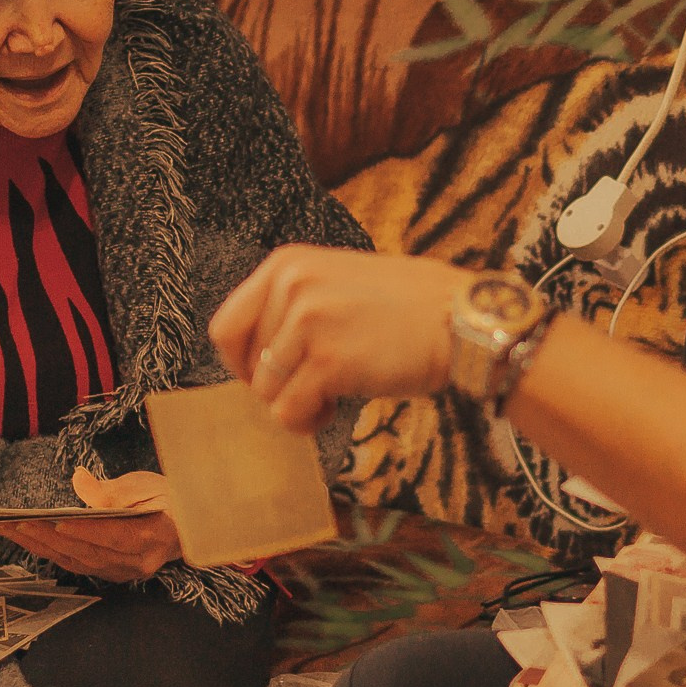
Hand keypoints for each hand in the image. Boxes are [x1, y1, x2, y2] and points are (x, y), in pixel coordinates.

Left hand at [0, 468, 181, 582]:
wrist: (185, 524)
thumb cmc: (166, 499)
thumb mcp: (144, 485)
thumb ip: (110, 490)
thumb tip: (80, 481)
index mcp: (153, 536)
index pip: (112, 535)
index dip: (83, 530)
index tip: (55, 521)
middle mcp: (138, 562)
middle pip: (87, 551)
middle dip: (48, 537)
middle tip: (15, 523)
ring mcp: (124, 572)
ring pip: (77, 561)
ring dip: (41, 546)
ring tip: (10, 530)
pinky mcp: (112, 573)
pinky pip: (77, 564)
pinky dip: (51, 552)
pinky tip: (29, 540)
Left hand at [209, 246, 461, 431]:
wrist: (460, 319)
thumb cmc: (408, 307)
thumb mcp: (336, 280)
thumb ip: (292, 304)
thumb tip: (254, 358)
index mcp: (287, 264)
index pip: (225, 326)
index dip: (241, 362)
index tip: (268, 376)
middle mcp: (291, 287)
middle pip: (247, 365)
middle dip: (275, 387)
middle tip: (314, 387)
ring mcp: (309, 323)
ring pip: (266, 393)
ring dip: (296, 405)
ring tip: (330, 397)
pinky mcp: (328, 362)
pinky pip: (289, 413)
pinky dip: (308, 422)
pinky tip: (336, 409)